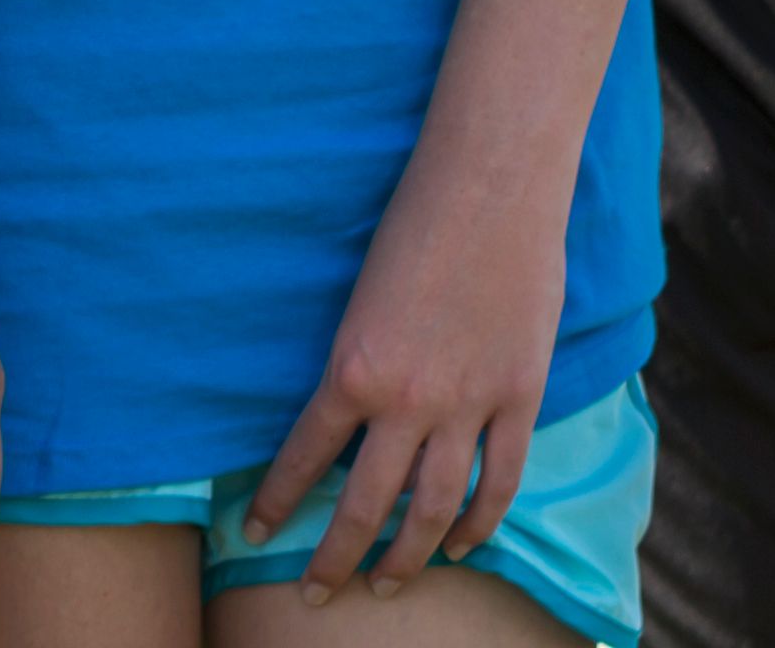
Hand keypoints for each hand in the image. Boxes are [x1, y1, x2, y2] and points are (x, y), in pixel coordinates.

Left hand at [244, 156, 562, 600]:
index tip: (256, 534)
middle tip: (316, 592)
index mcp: (352, 369)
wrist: (490, 182)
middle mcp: (406, 400)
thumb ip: (359, 364)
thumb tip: (348, 420)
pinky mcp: (519, 395)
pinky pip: (499, 479)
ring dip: (406, 557)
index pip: (303, 458)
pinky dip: (480, 521)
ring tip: (387, 586)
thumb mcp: (363, 298)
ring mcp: (468, 403)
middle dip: (336, 558)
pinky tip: (460, 546)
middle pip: (365, 506)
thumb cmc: (416, 220)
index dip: (277, 503)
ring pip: (433, 509)